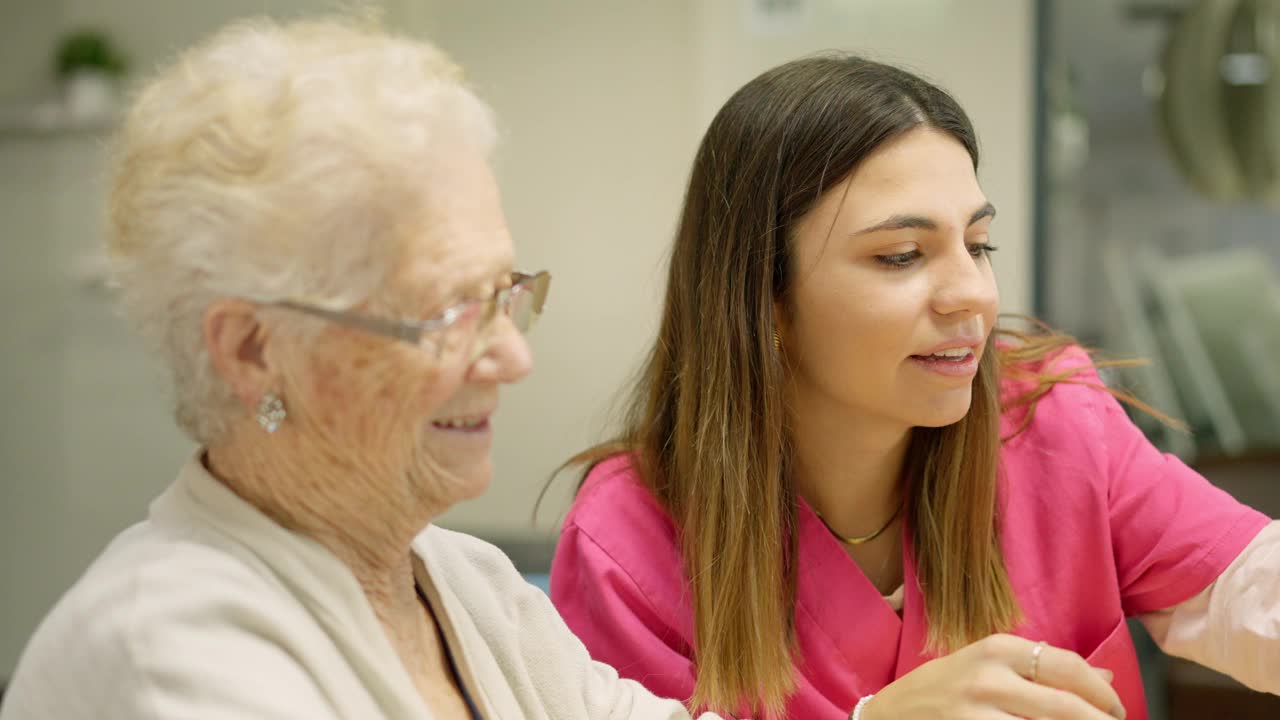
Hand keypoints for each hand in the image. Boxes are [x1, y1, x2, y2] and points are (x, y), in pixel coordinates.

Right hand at [863, 634, 1124, 718]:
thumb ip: (1042, 668)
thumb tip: (1105, 678)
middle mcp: (987, 678)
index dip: (1102, 694)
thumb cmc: (944, 689)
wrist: (890, 714)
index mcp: (995, 649)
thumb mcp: (988, 666)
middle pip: (1066, 707)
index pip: (1067, 666)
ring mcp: (975, 714)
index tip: (1116, 710)